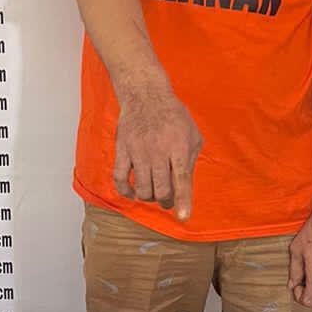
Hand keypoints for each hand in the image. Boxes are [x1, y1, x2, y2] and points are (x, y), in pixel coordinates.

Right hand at [113, 86, 202, 220]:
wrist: (146, 95)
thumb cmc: (174, 116)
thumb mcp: (193, 135)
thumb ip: (191, 161)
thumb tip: (184, 187)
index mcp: (179, 147)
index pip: (181, 179)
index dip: (183, 200)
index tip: (183, 217)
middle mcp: (158, 151)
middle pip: (161, 190)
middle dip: (166, 202)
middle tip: (168, 200)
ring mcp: (138, 151)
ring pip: (141, 188)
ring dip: (148, 197)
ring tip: (153, 192)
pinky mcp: (122, 150)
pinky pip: (119, 178)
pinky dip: (125, 191)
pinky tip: (132, 192)